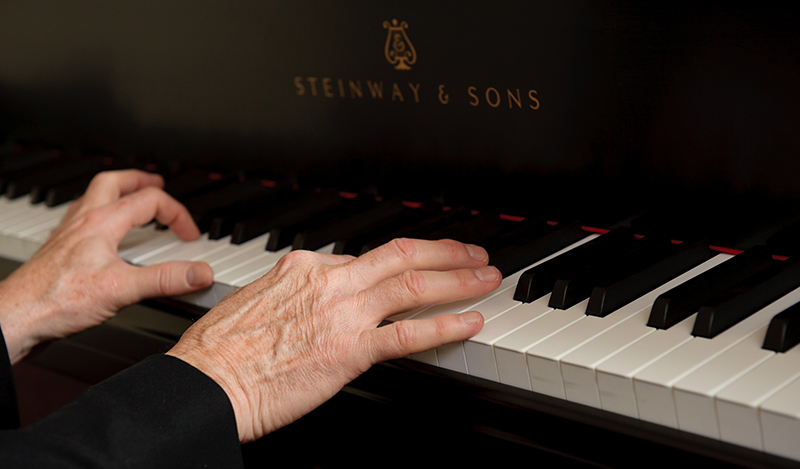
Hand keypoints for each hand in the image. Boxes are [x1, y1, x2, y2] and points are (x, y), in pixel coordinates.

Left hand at [0, 170, 213, 363]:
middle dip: (138, 181)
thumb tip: (199, 273)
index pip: (149, 201)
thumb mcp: (122, 290)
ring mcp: (66, 235)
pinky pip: (79, 221)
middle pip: (112, 183)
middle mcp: (82, 223)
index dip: (177, 214)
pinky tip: (100, 235)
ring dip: (115, 193)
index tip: (190, 235)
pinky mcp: (56, 252)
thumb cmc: (57, 301)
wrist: (17, 317)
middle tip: (156, 184)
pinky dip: (97, 217)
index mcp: (101, 223)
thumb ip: (165, 279)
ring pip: (93, 198)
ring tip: (130, 200)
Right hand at [167, 238, 501, 441]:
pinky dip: (445, 323)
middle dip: (445, 251)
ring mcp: (342, 312)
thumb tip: (319, 297)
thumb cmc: (221, 351)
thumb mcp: (258, 301)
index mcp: (303, 266)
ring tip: (485, 278)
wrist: (205, 382)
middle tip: (473, 253)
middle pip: (401, 254)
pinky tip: (468, 321)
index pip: (367, 256)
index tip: (421, 261)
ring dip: (457, 279)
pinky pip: (408, 332)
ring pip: (413, 284)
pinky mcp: (350, 349)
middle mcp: (328, 280)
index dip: (403, 259)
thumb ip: (297, 293)